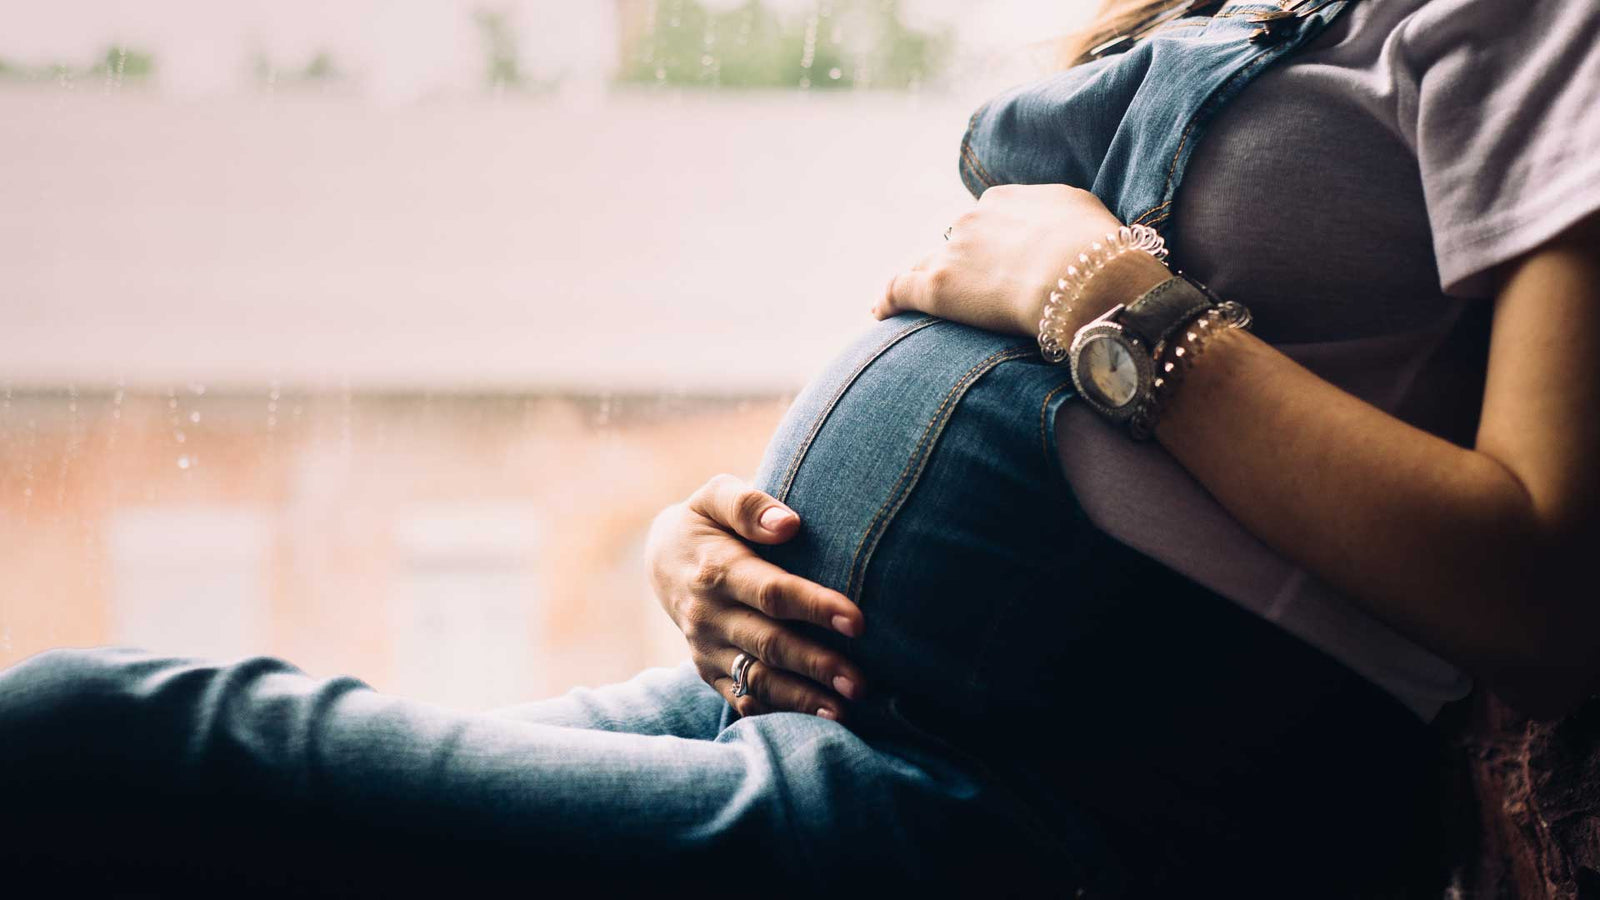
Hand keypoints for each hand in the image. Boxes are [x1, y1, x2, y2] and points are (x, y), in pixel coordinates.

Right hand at [645, 474, 865, 720]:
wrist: (662, 559)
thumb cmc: (707, 523)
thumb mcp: (714, 496)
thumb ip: (748, 504)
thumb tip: (788, 524)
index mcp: (717, 570)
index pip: (771, 593)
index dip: (815, 607)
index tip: (857, 621)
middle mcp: (709, 615)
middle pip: (769, 644)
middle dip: (816, 665)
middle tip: (860, 682)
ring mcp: (707, 648)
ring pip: (756, 680)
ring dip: (800, 699)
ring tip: (843, 711)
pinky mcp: (708, 671)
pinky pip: (741, 699)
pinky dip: (777, 713)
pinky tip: (814, 720)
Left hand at [872, 184, 1136, 334]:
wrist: (1085, 277)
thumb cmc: (1096, 249)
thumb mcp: (1082, 212)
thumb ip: (1059, 216)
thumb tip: (1060, 228)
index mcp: (1005, 200)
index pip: (984, 222)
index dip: (986, 246)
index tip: (991, 265)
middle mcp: (972, 219)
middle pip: (955, 244)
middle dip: (960, 264)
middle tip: (969, 293)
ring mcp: (952, 252)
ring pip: (926, 266)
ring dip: (924, 282)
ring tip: (911, 303)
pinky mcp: (938, 287)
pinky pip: (900, 290)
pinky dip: (887, 301)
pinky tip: (878, 313)